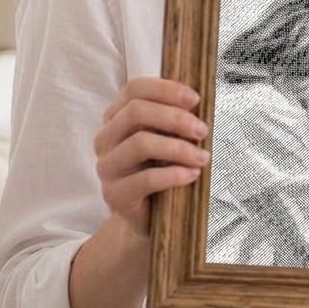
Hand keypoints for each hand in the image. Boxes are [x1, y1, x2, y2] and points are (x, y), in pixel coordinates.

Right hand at [93, 77, 208, 237]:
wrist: (150, 217)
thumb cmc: (163, 168)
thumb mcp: (169, 138)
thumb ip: (176, 118)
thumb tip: (199, 100)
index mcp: (117, 117)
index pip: (135, 89)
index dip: (166, 89)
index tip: (196, 99)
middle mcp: (105, 139)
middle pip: (136, 112)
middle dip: (175, 118)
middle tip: (203, 130)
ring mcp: (106, 167)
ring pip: (140, 143)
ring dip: (179, 148)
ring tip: (203, 157)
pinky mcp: (114, 194)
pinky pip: (146, 179)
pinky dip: (174, 174)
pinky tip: (192, 175)